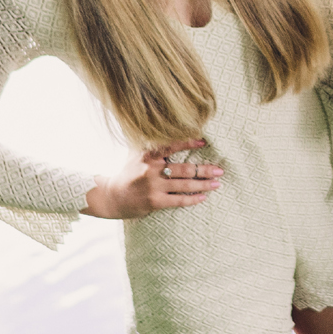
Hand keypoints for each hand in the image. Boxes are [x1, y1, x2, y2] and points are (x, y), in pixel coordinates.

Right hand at [82, 140, 221, 219]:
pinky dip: (193, 199)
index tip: (204, 140)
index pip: (171, 145)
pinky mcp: (155, 202)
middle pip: (184, 168)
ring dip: (204, 184)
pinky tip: (204, 197)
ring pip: (184, 185)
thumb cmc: (128, 174)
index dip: (189, 142)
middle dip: (205, 169)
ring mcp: (154, 186)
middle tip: (220, 169)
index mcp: (149, 155)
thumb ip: (153, 147)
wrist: (112, 196)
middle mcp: (152, 169)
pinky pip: (179, 201)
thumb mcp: (137, 155)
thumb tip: (171, 131)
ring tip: (217, 183)